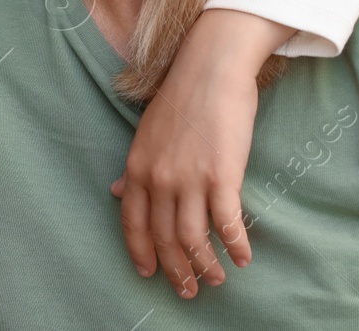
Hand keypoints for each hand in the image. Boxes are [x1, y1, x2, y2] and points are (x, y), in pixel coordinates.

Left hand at [111, 9, 290, 297]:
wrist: (210, 68)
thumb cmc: (182, 98)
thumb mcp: (147, 134)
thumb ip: (135, 168)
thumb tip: (117, 191)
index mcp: (137, 167)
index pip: (133, 222)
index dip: (141, 252)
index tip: (149, 273)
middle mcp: (159, 177)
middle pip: (164, 238)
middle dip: (175, 270)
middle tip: (187, 290)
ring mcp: (189, 177)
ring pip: (193, 238)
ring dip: (205, 265)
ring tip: (215, 279)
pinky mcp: (222, 175)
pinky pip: (226, 223)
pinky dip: (234, 245)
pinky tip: (241, 258)